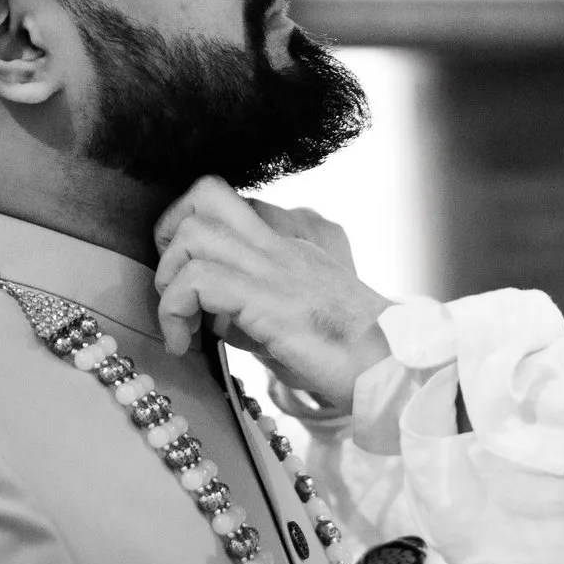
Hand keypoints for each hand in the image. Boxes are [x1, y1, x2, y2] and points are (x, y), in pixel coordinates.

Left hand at [151, 178, 396, 412]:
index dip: (187, 229)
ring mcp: (276, 268)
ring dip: (169, 280)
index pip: (225, 201)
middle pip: (203, 195)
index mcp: (291, 248)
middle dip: (167, 241)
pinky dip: (175, 311)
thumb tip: (209, 319)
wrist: (396, 367)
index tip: (184, 279)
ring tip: (180, 323)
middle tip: (172, 292)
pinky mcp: (269, 300)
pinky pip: (199, 280)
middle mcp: (282, 247)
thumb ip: (254, 310)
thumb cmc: (351, 358)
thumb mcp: (295, 321)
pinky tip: (185, 345)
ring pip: (193, 233)